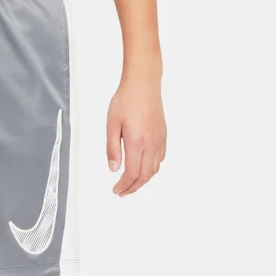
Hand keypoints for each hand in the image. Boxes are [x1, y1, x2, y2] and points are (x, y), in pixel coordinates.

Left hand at [106, 76, 166, 195]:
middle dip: (133, 187)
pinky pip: (160, 158)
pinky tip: (144, 168)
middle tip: (122, 192)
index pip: (132, 173)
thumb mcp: (112, 125)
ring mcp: (159, 139)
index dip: (124, 186)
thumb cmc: (126, 100)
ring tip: (132, 183)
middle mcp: (151, 143)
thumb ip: (112, 149)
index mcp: (136, 142)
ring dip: (143, 180)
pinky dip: (152, 168)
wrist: (143, 83)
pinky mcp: (163, 134)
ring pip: (154, 169)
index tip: (116, 190)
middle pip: (145, 175)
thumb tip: (114, 168)